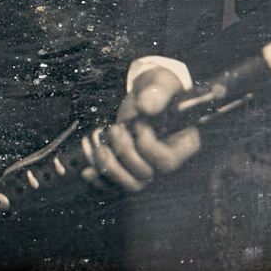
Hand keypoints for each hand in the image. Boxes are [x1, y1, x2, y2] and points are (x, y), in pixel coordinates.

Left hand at [79, 66, 200, 193]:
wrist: (146, 92)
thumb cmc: (159, 88)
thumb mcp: (161, 83)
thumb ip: (158, 93)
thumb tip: (146, 107)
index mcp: (183, 144)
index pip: (165, 161)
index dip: (146, 144)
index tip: (138, 122)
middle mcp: (164, 161)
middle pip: (145, 176)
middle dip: (124, 152)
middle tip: (115, 129)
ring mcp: (146, 166)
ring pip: (129, 185)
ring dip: (109, 168)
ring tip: (100, 147)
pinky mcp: (128, 168)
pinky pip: (114, 187)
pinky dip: (99, 180)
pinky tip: (87, 170)